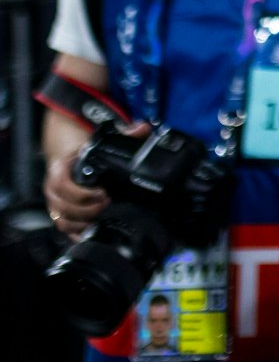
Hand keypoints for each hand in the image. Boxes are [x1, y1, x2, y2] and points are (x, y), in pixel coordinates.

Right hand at [43, 120, 146, 237]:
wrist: (67, 156)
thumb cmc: (83, 150)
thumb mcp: (99, 139)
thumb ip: (122, 133)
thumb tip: (143, 128)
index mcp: (60, 170)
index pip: (63, 186)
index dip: (82, 193)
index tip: (104, 194)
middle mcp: (53, 190)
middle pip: (63, 207)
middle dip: (86, 210)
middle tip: (108, 205)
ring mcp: (56, 204)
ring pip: (62, 221)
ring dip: (83, 223)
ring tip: (103, 218)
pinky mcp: (61, 214)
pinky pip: (65, 229)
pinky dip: (78, 233)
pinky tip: (95, 230)